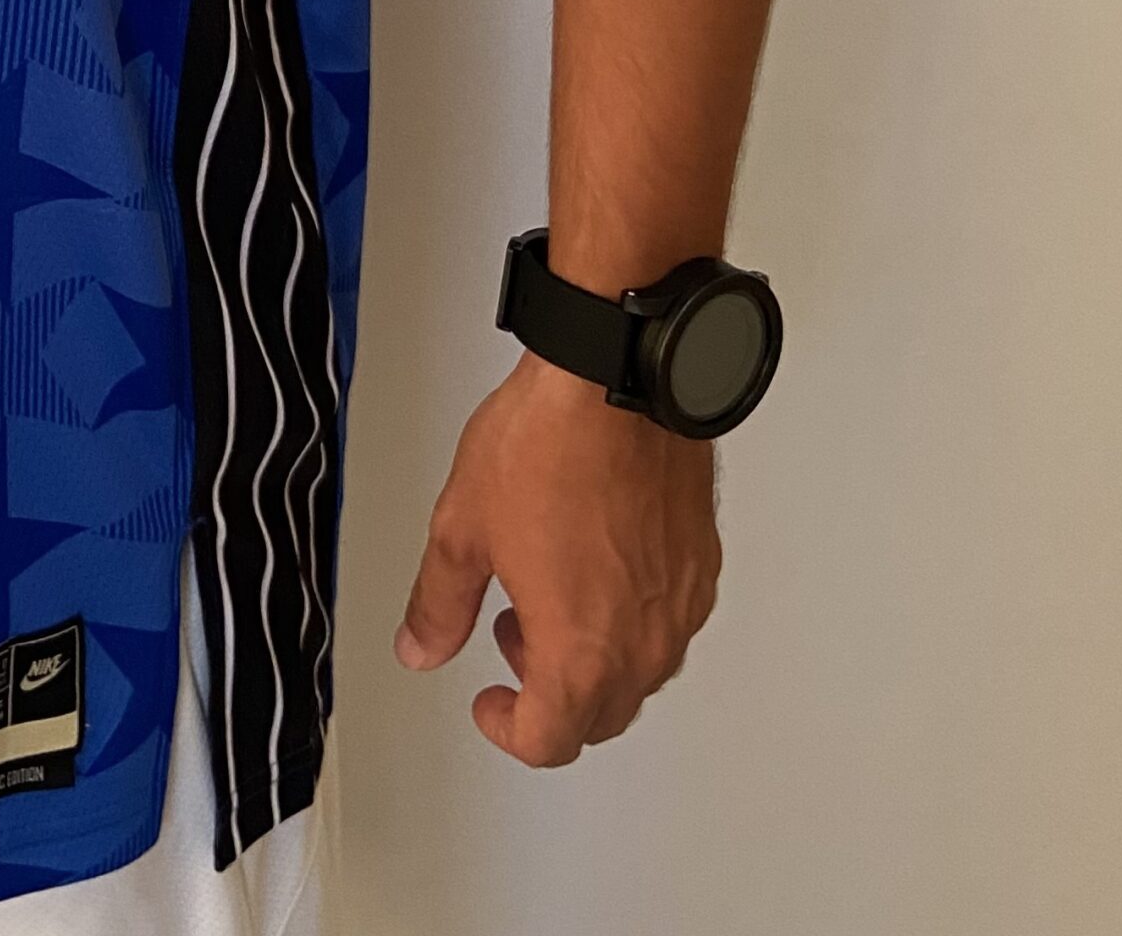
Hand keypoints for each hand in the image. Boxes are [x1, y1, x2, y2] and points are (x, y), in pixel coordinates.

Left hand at [395, 351, 718, 764]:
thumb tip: (420, 647)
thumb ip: (438, 604)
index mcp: (580, 653)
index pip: (549, 740)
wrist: (615, 381)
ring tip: (546, 590)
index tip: (490, 703)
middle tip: (511, 639)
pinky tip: (593, 559)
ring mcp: (679, 605)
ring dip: (590, 657)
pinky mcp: (700, 564)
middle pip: (598, 715)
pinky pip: (667, 621)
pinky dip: (628, 616)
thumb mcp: (462, 529)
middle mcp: (642, 643)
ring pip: (638, 672)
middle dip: (546, 692)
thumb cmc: (548, 445)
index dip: (507, 730)